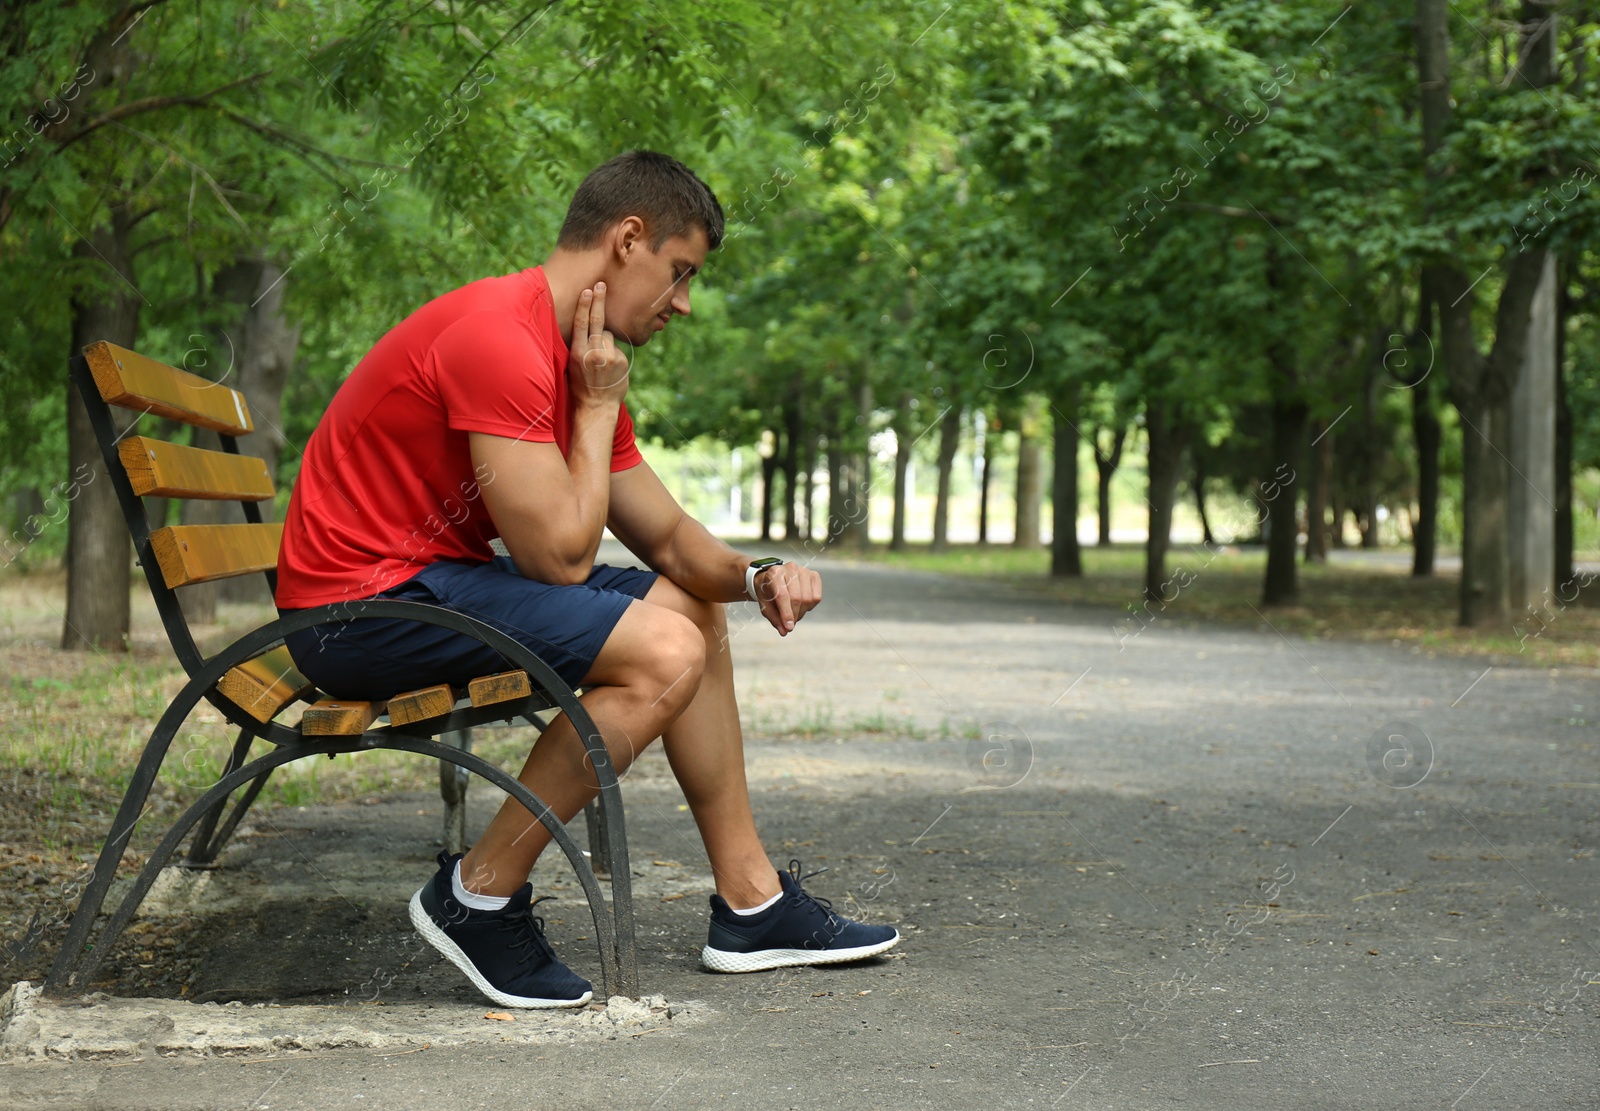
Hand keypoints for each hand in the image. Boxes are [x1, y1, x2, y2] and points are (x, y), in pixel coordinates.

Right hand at [569, 282, 629, 401]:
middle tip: (601, 285)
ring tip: (600, 359)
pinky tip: (609, 367)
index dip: (584, 305)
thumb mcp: (572, 365)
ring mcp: (610, 357)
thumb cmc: (581, 384)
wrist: (596, 406)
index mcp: (578, 353)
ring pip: (608, 335)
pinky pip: (617, 348)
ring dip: (605, 340)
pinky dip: (613, 352)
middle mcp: (594, 353)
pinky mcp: (622, 361)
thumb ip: (579, 345)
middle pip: (598, 320)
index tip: (588, 291)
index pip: (581, 323)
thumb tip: (586, 324)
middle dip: (599, 300)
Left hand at [754, 561, 820, 635]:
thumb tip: (785, 631)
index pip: (783, 595)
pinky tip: (801, 605)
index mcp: (774, 573)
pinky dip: (810, 607)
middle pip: (797, 598)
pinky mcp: (814, 575)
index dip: (786, 613)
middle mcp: (790, 568)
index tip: (789, 627)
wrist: (773, 578)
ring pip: (808, 599)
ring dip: (801, 612)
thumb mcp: (765, 605)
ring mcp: (804, 570)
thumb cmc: (768, 592)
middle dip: (794, 615)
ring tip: (793, 614)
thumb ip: (774, 618)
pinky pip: (817, 598)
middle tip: (789, 624)